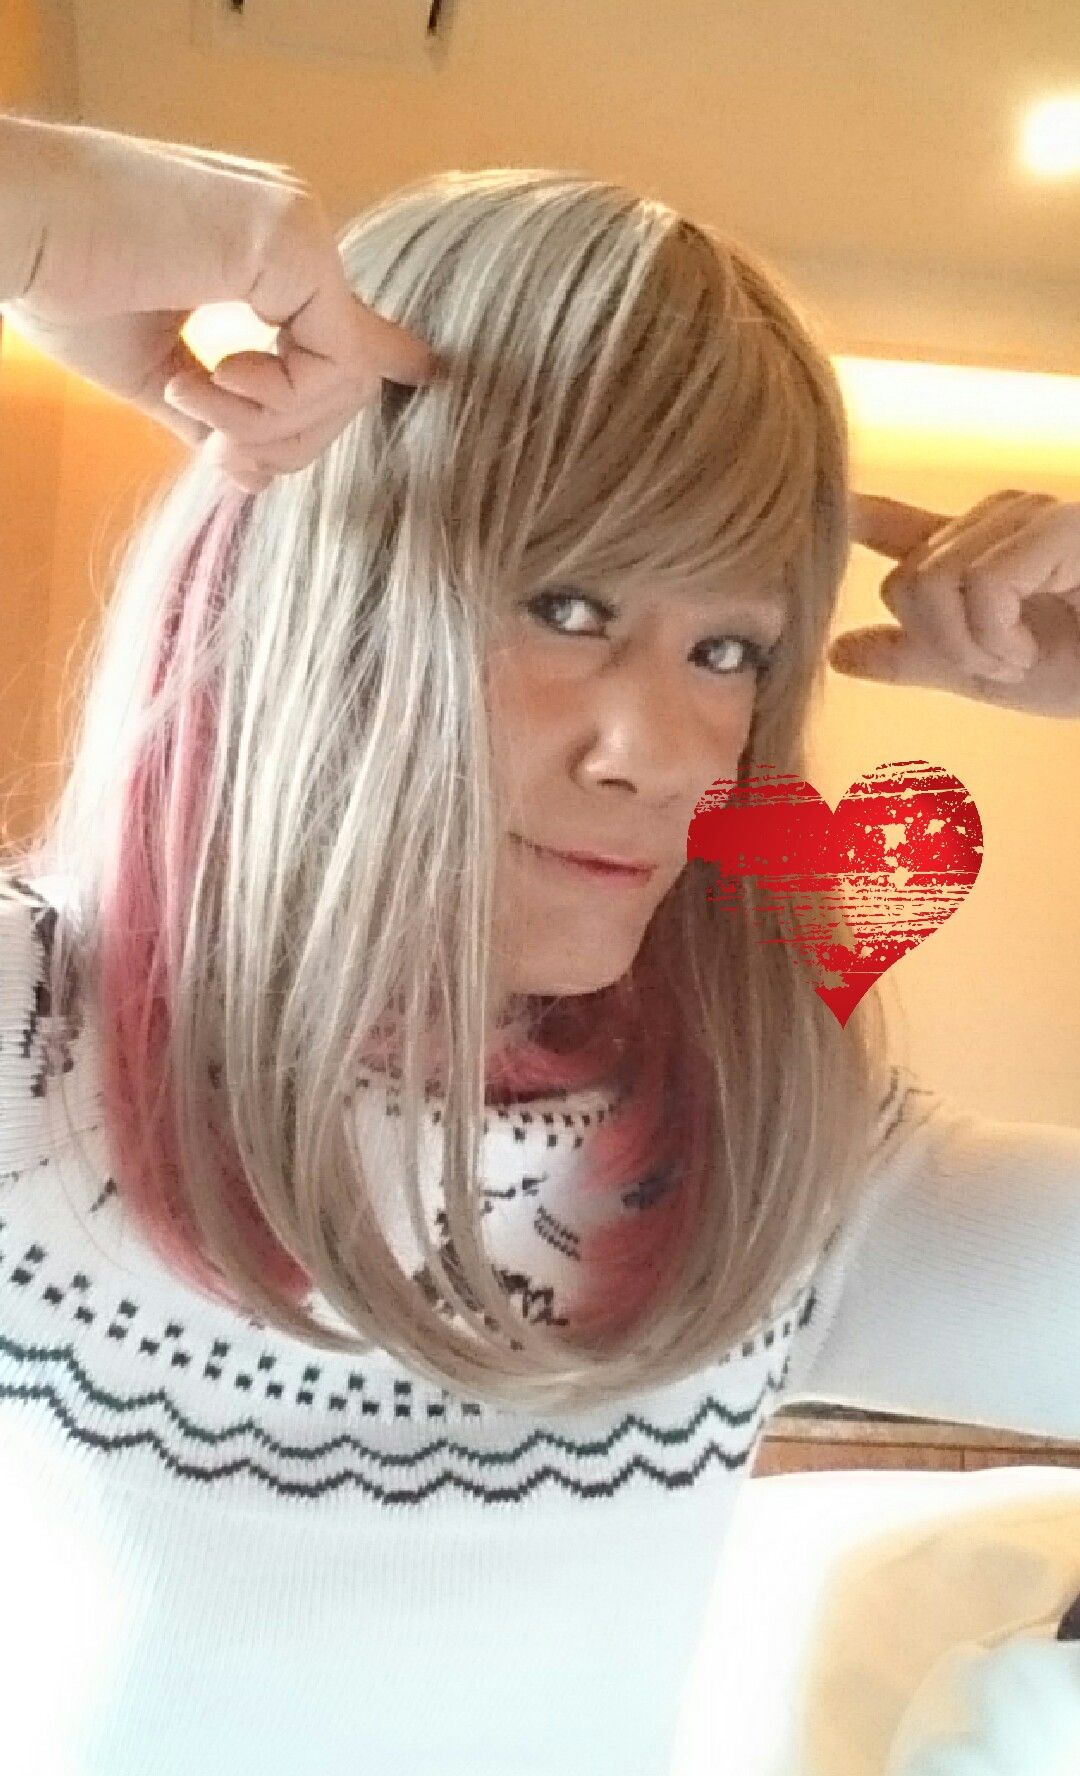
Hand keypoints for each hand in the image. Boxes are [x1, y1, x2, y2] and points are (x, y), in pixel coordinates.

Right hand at [3, 120, 439, 492]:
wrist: (12, 228)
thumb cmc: (60, 283)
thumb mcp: (154, 366)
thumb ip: (216, 408)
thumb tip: (250, 466)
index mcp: (260, 248)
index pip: (345, 318)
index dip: (387, 353)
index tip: (428, 372)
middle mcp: (292, 231)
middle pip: (349, 377)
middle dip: (291, 443)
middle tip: (222, 456)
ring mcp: (297, 229)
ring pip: (348, 381)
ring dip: (269, 427)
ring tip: (193, 397)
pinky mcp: (290, 239)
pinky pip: (333, 365)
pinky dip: (274, 402)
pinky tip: (213, 375)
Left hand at [832, 490, 1079, 717]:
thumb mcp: (985, 671)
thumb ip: (914, 656)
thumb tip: (836, 653)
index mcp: (978, 547)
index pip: (902, 526)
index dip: (861, 516)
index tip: (831, 508)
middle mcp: (1001, 518)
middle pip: (905, 580)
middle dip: (943, 645)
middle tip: (1001, 663)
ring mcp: (1032, 516)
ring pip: (934, 582)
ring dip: (975, 646)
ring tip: (1024, 656)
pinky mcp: (1062, 526)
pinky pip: (982, 586)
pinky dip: (998, 636)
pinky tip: (1032, 648)